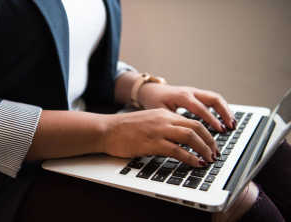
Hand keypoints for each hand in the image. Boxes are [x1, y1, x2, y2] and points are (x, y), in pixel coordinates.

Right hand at [102, 108, 219, 165]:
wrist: (107, 130)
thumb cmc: (124, 128)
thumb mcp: (148, 121)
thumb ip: (164, 126)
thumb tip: (179, 139)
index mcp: (164, 114)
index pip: (193, 120)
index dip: (206, 133)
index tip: (211, 144)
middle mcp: (164, 119)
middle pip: (196, 127)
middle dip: (210, 141)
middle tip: (215, 153)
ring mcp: (158, 131)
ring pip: (190, 137)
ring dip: (204, 149)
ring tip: (209, 159)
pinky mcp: (152, 143)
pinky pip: (177, 150)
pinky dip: (190, 158)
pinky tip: (196, 163)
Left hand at [138, 83, 235, 131]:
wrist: (150, 90)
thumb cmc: (154, 101)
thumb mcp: (161, 112)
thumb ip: (173, 122)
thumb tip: (183, 139)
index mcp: (182, 96)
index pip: (201, 108)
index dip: (211, 119)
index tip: (220, 130)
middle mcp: (191, 92)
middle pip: (214, 99)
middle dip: (224, 113)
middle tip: (231, 126)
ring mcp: (195, 92)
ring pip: (215, 98)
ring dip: (225, 111)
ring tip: (232, 124)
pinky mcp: (196, 95)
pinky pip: (212, 100)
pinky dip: (221, 109)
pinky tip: (225, 120)